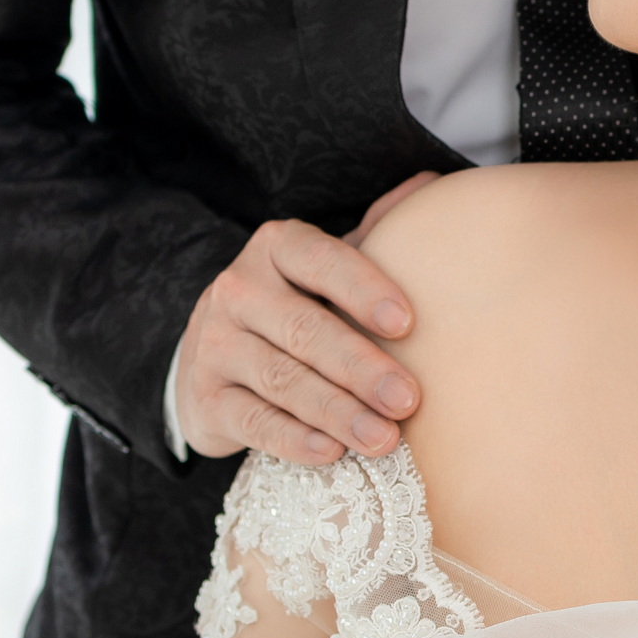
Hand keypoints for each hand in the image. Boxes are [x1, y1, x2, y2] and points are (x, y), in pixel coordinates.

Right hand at [176, 174, 435, 462]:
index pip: (320, 261)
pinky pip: (253, 421)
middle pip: (305, 329)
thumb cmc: (291, 304)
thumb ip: (375, 232)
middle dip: (361, 367)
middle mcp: (238, 290)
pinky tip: (332, 453)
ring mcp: (215, 345)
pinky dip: (294, 439)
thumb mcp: (325, 266)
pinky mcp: (204, 398)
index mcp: (275, 248)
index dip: (363, 288)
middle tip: (409, 398)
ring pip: (282, 380)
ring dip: (338, 412)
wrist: (208, 355)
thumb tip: (433, 184)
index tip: (408, 321)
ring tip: (385, 438)